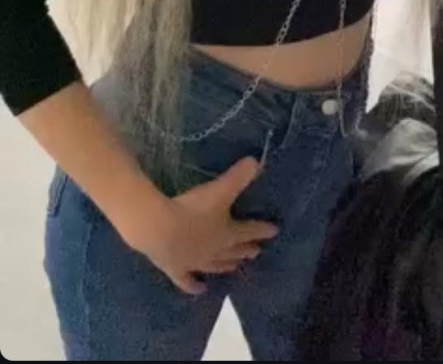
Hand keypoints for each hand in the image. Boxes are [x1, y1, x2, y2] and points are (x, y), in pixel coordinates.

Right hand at [125, 156, 277, 294]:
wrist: (160, 230)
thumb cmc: (193, 209)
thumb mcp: (219, 189)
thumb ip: (238, 176)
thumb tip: (257, 161)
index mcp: (228, 233)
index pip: (250, 230)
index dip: (263, 230)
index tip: (275, 231)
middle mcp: (215, 251)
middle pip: (234, 251)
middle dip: (246, 250)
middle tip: (257, 253)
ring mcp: (195, 263)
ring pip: (215, 266)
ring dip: (225, 267)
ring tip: (234, 269)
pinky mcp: (176, 269)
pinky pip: (187, 281)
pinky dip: (194, 286)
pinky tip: (199, 289)